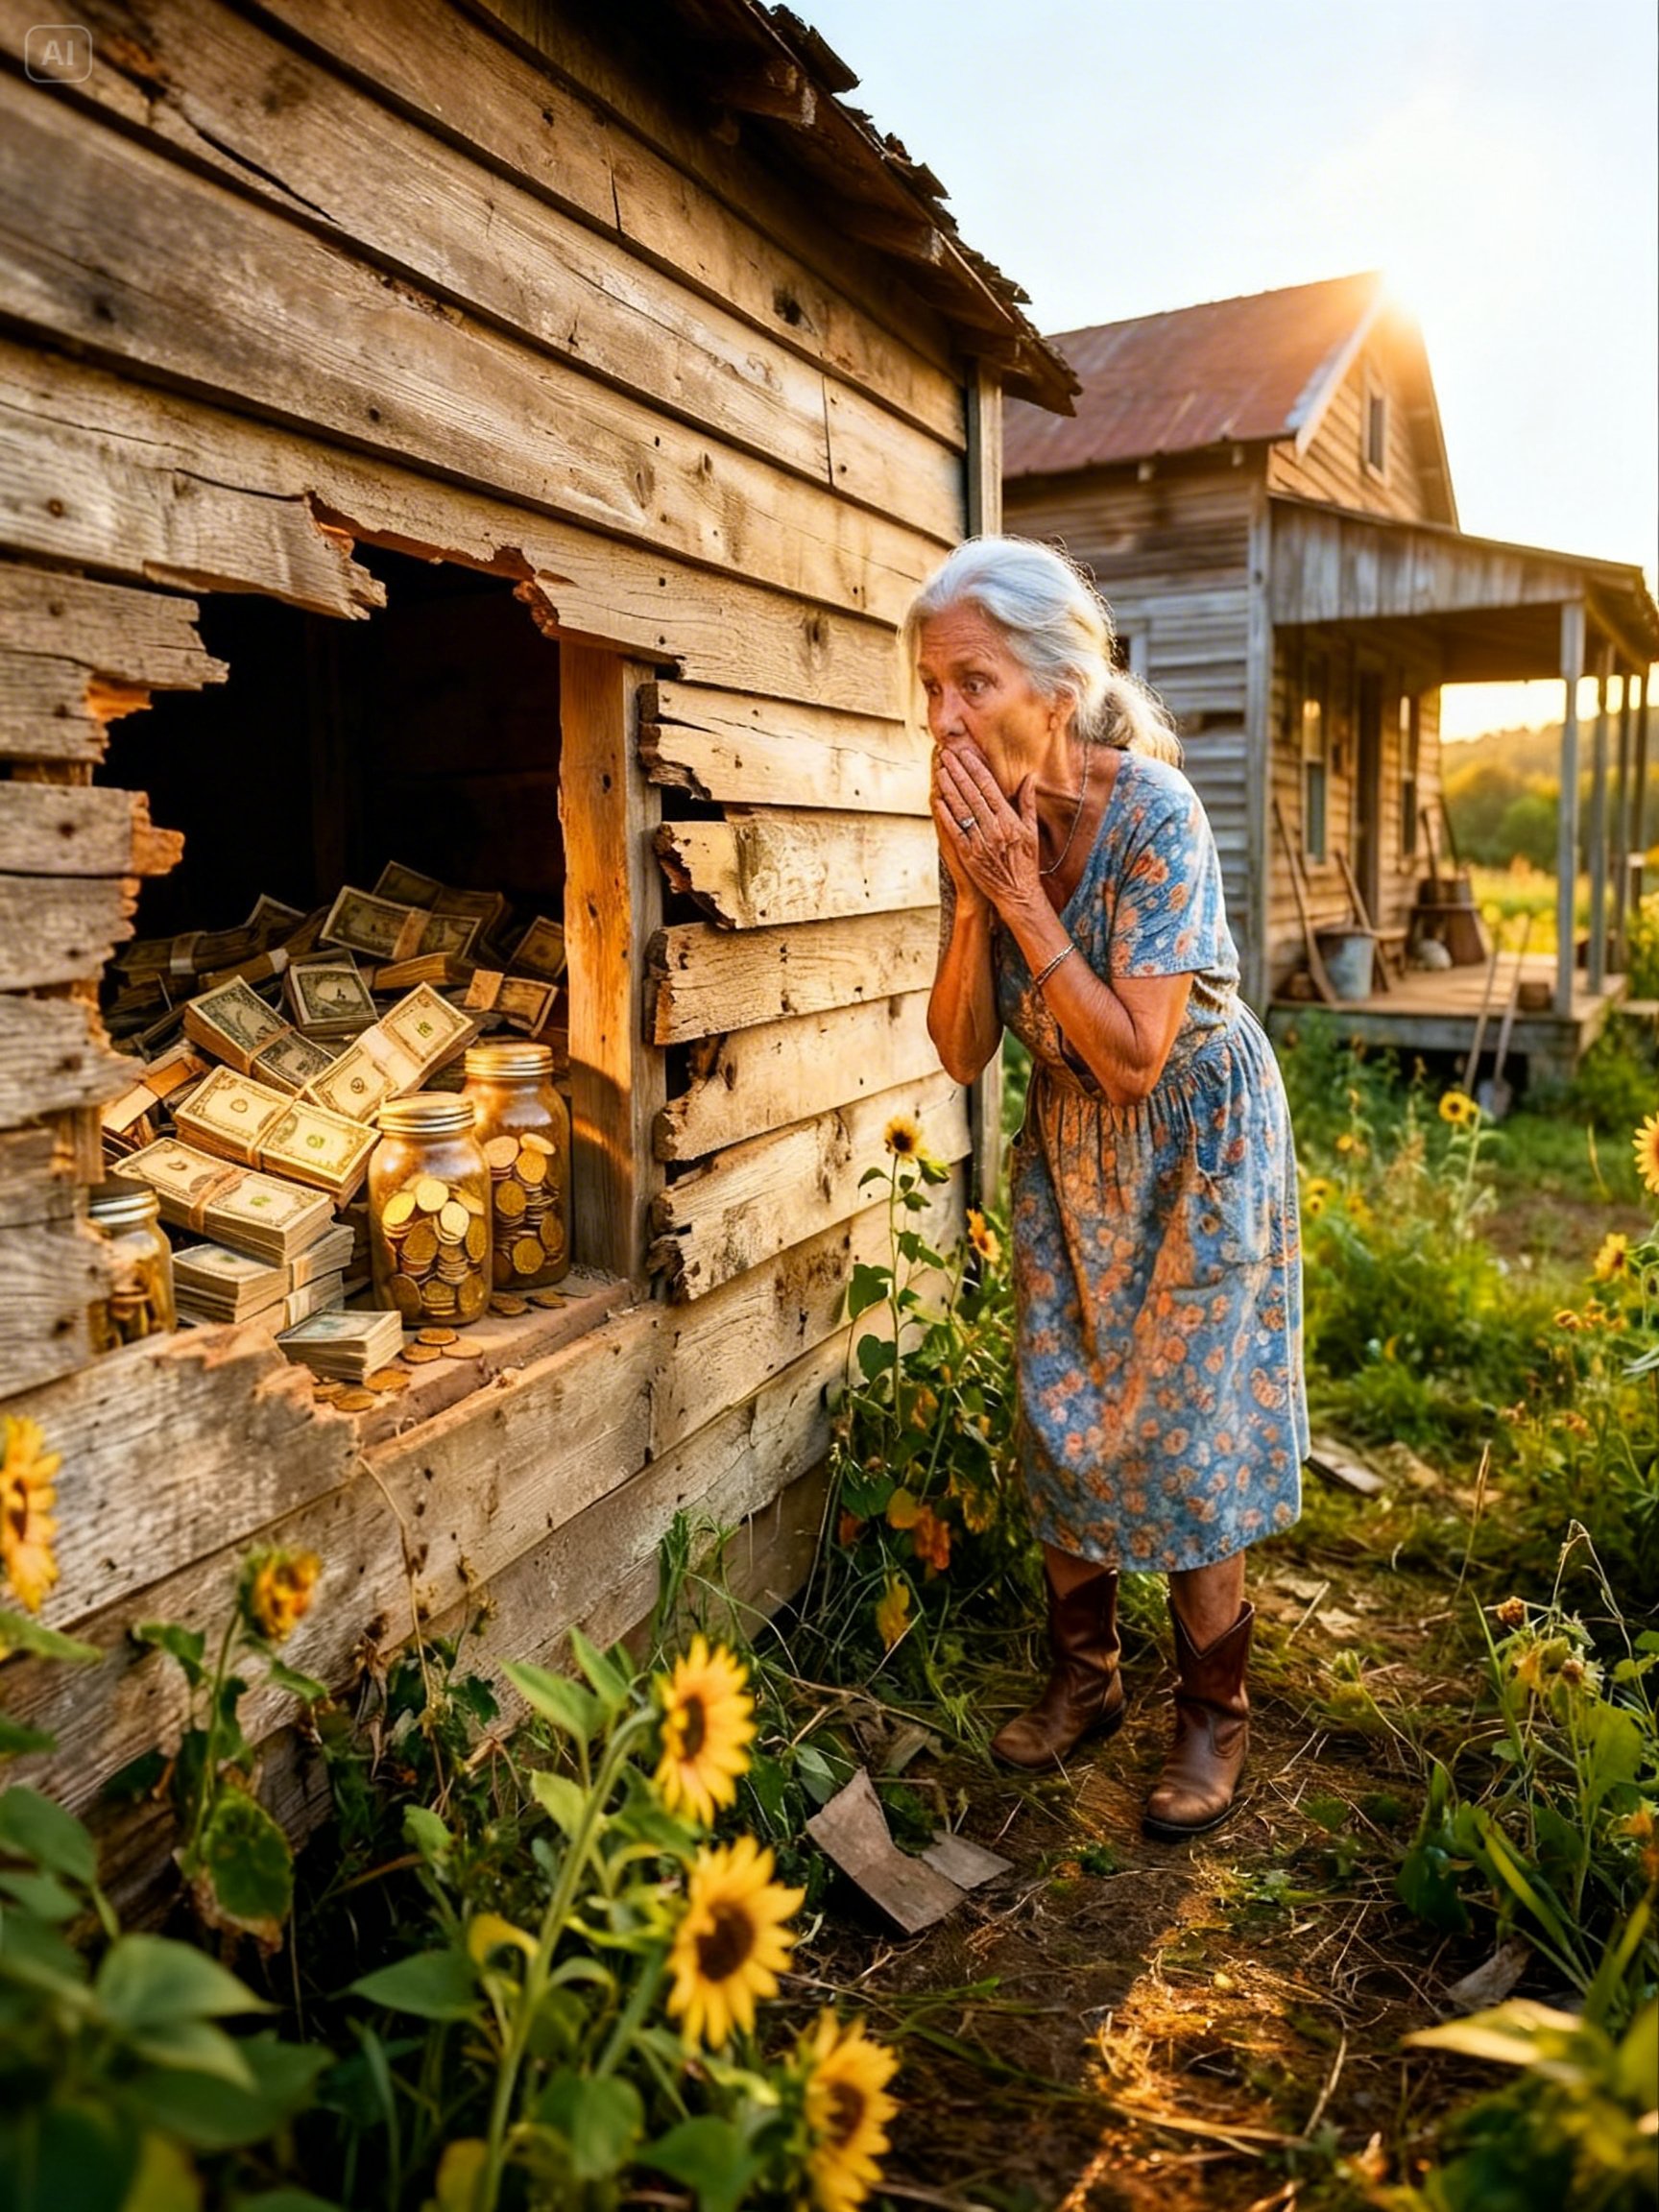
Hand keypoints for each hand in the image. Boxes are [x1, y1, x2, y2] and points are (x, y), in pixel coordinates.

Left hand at [934, 744, 1042, 920]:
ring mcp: (979, 842)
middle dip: (958, 772)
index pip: (989, 787)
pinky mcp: (968, 855)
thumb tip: (1029, 777)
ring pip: (961, 809)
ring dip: (949, 787)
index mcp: (1009, 820)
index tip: (965, 754)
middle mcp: (994, 828)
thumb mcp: (1031, 831)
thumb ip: (1028, 803)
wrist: (1018, 894)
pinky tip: (937, 799)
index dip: (976, 769)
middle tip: (946, 754)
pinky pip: (955, 830)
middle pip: (972, 794)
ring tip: (939, 770)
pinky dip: (945, 814)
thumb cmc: (1026, 862)